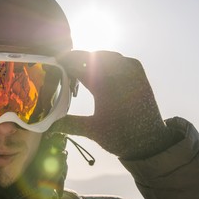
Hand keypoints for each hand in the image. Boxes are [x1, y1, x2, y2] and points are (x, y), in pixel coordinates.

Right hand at [51, 51, 176, 158]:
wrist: (150, 142)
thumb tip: (47, 125)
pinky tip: (104, 70)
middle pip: (93, 56)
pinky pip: (122, 60)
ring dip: (94, 59)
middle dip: (79, 59)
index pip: (80, 64)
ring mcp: (132, 71)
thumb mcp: (92, 130)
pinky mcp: (140, 74)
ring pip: (108, 56)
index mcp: (104, 84)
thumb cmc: (120, 136)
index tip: (56, 61)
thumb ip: (68, 124)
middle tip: (67, 65)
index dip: (66, 61)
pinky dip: (110, 61)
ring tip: (83, 68)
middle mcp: (118, 73)